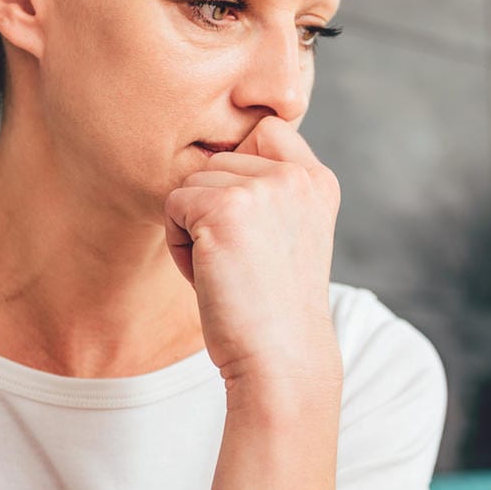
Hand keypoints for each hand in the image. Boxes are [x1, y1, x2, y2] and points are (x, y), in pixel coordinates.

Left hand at [164, 116, 341, 388]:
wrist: (280, 358)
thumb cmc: (274, 307)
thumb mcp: (290, 233)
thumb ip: (271, 189)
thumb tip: (216, 154)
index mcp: (318, 180)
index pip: (265, 130)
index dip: (243, 171)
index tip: (255, 228)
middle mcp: (296, 175)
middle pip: (219, 160)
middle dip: (214, 208)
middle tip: (243, 261)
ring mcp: (261, 188)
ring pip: (192, 183)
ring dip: (194, 227)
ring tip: (229, 270)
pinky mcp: (223, 208)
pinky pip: (172, 206)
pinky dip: (179, 245)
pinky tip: (212, 275)